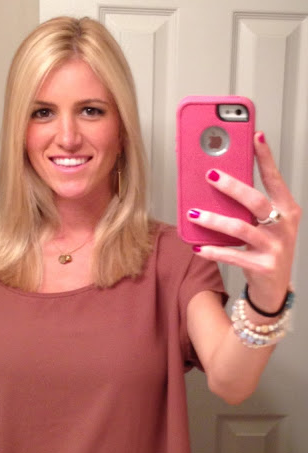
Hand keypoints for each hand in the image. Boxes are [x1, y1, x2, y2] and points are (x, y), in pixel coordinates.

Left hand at [187, 132, 300, 312]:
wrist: (273, 288)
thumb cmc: (266, 248)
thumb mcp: (264, 223)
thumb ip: (248, 206)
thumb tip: (220, 180)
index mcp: (287, 210)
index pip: (275, 179)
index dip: (266, 158)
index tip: (255, 137)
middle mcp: (284, 226)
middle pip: (256, 201)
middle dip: (233, 187)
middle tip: (210, 175)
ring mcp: (274, 247)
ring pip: (240, 228)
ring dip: (214, 220)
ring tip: (193, 212)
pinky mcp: (262, 266)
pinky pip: (233, 255)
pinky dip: (214, 250)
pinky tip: (198, 247)